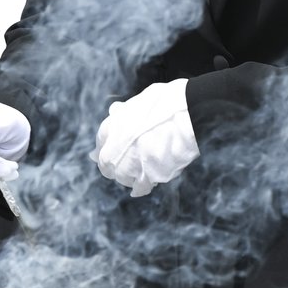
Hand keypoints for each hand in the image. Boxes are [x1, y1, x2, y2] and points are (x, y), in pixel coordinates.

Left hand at [93, 78, 198, 196]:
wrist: (186, 116)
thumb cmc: (167, 103)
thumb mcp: (140, 100)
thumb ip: (125, 111)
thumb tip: (115, 110)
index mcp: (111, 127)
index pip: (101, 142)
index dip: (107, 145)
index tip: (104, 151)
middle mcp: (113, 150)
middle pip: (108, 165)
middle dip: (116, 164)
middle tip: (127, 163)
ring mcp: (128, 166)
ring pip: (123, 177)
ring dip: (130, 175)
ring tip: (145, 167)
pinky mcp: (145, 178)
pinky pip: (141, 187)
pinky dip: (143, 186)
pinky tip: (147, 184)